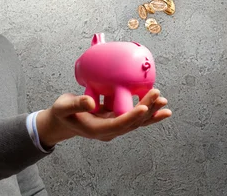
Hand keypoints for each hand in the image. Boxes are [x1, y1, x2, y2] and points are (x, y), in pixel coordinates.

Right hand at [36, 88, 170, 147]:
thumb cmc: (62, 113)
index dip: (131, 117)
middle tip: (158, 97)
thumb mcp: (63, 108)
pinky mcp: (115, 118)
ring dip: (150, 111)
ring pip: (135, 120)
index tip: (143, 108)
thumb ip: (76, 105)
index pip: (118, 125)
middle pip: (132, 122)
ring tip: (163, 102)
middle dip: (146, 111)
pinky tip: (156, 104)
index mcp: (97, 129)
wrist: (63, 120)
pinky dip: (145, 111)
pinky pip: (133, 116)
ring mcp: (114, 125)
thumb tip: (90, 101)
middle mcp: (109, 130)